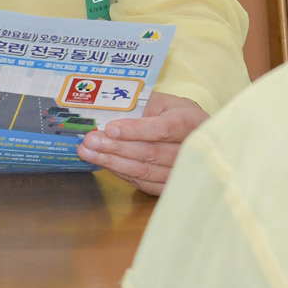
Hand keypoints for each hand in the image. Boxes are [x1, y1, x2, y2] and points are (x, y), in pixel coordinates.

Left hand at [76, 93, 208, 195]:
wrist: (198, 136)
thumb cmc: (175, 114)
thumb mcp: (163, 101)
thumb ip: (139, 104)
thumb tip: (105, 111)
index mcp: (189, 121)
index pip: (163, 129)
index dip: (136, 131)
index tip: (110, 129)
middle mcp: (190, 150)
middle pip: (151, 152)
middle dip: (116, 147)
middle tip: (90, 141)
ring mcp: (183, 172)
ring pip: (145, 171)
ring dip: (113, 162)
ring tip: (88, 153)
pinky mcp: (172, 186)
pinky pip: (144, 183)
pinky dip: (121, 173)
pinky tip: (104, 163)